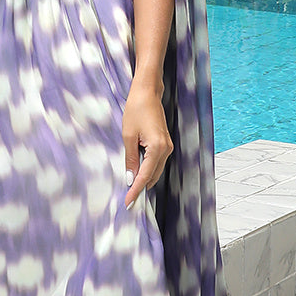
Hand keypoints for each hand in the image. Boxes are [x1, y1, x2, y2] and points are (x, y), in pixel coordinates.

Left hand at [122, 82, 171, 207]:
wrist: (147, 93)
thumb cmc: (136, 110)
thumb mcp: (128, 136)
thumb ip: (130, 159)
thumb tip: (130, 178)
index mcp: (157, 148)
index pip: (145, 176)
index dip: (136, 191)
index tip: (128, 203)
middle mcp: (166, 150)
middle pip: (152, 176)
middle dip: (140, 188)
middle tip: (128, 200)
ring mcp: (168, 147)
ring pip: (155, 171)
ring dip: (143, 179)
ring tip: (130, 189)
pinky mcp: (165, 144)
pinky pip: (156, 163)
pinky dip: (147, 170)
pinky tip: (137, 173)